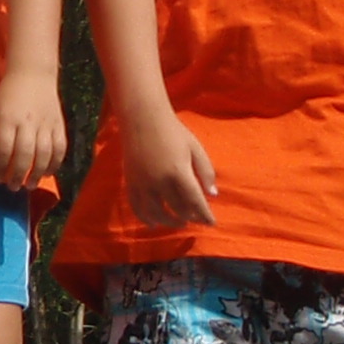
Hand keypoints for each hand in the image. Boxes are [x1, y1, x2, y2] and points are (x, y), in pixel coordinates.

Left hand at [0, 71, 66, 189]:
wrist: (33, 75)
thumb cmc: (8, 96)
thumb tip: (0, 160)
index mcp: (7, 118)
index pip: (3, 149)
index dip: (0, 168)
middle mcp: (27, 122)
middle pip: (24, 155)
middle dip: (18, 175)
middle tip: (13, 187)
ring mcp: (45, 123)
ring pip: (44, 154)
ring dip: (37, 173)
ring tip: (30, 185)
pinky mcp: (59, 124)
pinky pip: (60, 148)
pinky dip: (55, 163)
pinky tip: (48, 173)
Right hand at [119, 103, 218, 227]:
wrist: (143, 119)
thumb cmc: (173, 131)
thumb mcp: (195, 148)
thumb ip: (205, 172)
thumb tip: (213, 195)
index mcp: (179, 172)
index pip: (195, 202)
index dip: (205, 215)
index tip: (211, 223)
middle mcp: (160, 182)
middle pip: (178, 209)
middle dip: (190, 217)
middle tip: (196, 219)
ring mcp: (143, 184)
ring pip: (157, 213)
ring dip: (169, 222)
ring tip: (179, 223)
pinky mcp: (131, 183)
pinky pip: (137, 208)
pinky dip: (145, 218)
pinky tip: (153, 224)